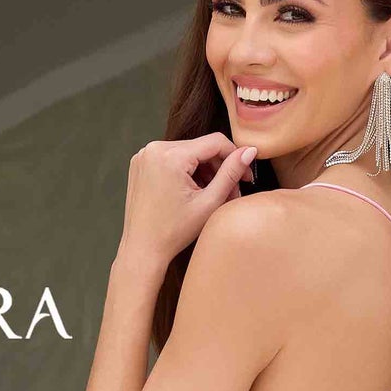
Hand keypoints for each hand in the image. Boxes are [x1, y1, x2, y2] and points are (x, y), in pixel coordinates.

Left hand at [119, 133, 256, 270]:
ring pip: (187, 153)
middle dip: (218, 168)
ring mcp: (144, 155)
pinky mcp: (140, 163)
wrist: (142, 248)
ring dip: (203, 170)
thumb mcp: (209, 203)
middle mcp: (154, 149)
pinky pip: (172, 158)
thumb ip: (231, 173)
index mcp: (170, 156)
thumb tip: (249, 151)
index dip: (235, 156)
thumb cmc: (174, 232)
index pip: (215, 142)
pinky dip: (186, 171)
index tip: (246, 176)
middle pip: (201, 147)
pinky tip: (192, 192)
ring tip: (211, 195)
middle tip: (230, 192)